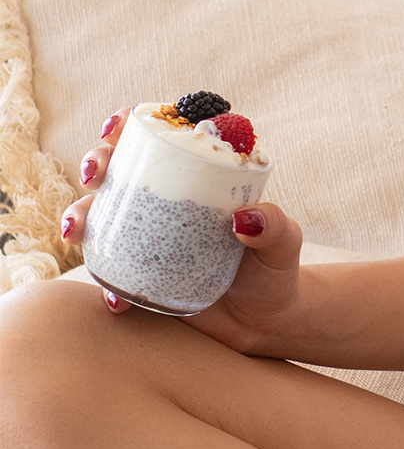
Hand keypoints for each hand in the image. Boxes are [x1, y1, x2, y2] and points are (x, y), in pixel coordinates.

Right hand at [62, 109, 306, 354]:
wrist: (264, 322)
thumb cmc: (275, 270)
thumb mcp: (283, 243)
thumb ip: (273, 227)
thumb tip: (244, 219)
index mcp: (196, 180)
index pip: (160, 141)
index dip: (130, 126)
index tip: (117, 126)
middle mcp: (164, 204)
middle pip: (119, 170)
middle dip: (96, 163)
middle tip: (93, 174)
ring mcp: (145, 239)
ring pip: (100, 217)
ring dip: (79, 216)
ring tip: (75, 230)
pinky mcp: (138, 278)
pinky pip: (111, 276)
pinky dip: (106, 285)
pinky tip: (114, 300)